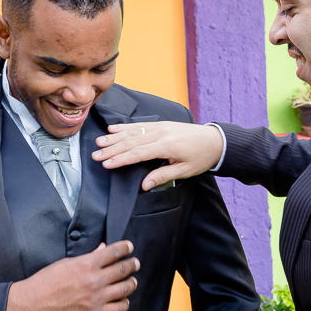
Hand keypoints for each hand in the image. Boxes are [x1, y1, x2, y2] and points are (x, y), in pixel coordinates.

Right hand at [4, 241, 138, 310]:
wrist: (33, 303)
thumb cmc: (47, 281)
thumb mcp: (67, 263)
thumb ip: (88, 257)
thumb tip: (104, 249)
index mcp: (86, 264)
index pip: (113, 252)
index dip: (124, 248)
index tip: (130, 247)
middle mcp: (94, 280)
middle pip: (122, 270)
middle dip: (132, 264)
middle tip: (135, 263)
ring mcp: (96, 298)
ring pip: (124, 289)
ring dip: (131, 283)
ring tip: (132, 280)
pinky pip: (119, 308)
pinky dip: (124, 302)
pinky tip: (124, 299)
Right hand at [91, 121, 223, 190]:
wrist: (215, 140)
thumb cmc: (201, 157)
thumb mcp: (184, 171)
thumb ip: (162, 176)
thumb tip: (144, 185)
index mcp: (167, 146)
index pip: (137, 153)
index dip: (120, 159)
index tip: (106, 164)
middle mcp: (161, 133)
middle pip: (131, 141)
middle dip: (111, 149)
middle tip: (95, 155)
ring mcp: (161, 127)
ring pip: (133, 131)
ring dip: (114, 137)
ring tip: (99, 142)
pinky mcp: (161, 124)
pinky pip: (140, 125)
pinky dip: (125, 127)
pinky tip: (113, 129)